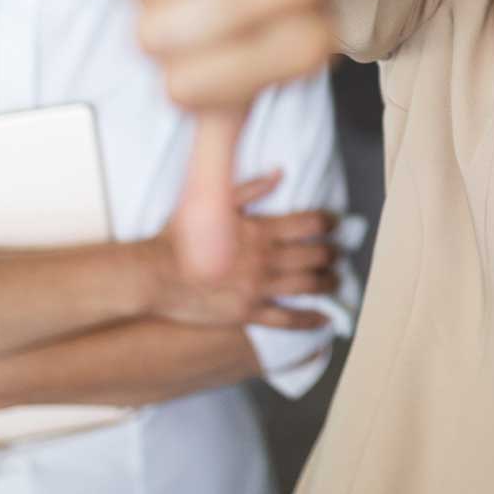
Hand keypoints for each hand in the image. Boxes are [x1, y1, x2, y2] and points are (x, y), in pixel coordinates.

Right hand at [104, 0, 335, 273]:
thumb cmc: (242, 7)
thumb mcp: (227, 90)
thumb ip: (215, 175)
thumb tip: (204, 269)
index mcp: (311, 40)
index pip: (201, 95)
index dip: (176, 83)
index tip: (190, 64)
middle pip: (169, 30)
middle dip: (149, 28)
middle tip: (165, 13)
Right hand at [148, 169, 340, 329]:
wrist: (155, 274)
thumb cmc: (180, 236)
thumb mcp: (214, 204)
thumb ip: (250, 189)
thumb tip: (279, 173)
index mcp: (261, 229)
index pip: (309, 223)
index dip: (328, 223)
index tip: (336, 224)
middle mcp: (266, 258)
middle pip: (315, 255)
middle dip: (332, 254)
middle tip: (339, 254)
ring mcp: (259, 287)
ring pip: (307, 285)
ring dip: (328, 283)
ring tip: (336, 281)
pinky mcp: (248, 312)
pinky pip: (287, 318)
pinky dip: (310, 320)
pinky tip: (324, 320)